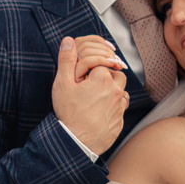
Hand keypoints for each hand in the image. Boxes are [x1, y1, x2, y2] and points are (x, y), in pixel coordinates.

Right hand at [51, 34, 127, 153]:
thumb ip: (67, 60)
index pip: (100, 63)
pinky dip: (114, 105)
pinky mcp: (121, 120)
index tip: (81, 78)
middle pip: (115, 73)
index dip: (89, 69)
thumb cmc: (68, 113)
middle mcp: (116, 90)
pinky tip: (101, 110)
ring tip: (96, 96)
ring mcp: (120, 106)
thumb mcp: (62, 84)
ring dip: (112, 89)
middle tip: (89, 85)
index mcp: (102, 78)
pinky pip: (121, 107)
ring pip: (121, 90)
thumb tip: (69, 40)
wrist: (76, 142)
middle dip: (105, 75)